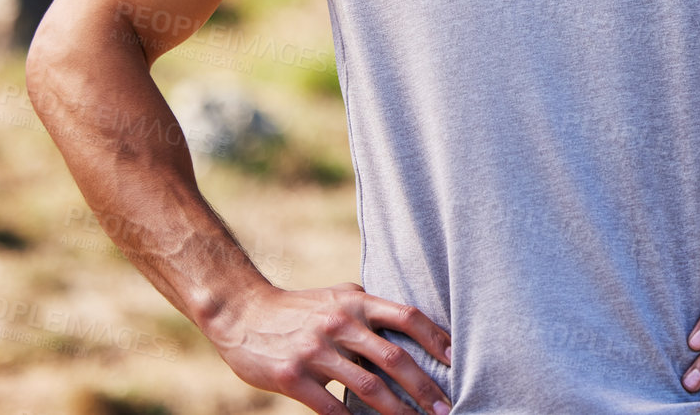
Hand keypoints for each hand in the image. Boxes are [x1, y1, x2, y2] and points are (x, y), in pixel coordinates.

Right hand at [204, 281, 453, 414]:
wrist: (242, 312)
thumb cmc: (299, 308)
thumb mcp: (338, 296)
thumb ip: (370, 309)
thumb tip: (411, 325)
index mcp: (356, 301)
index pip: (406, 316)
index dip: (435, 338)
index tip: (457, 360)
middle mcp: (340, 323)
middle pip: (394, 357)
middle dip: (425, 387)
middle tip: (446, 408)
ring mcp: (316, 350)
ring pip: (368, 387)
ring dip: (398, 412)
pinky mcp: (292, 376)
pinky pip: (330, 408)